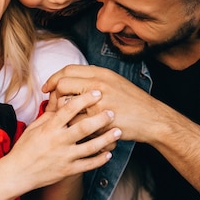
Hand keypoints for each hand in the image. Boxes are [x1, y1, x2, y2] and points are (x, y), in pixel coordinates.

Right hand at [7, 90, 121, 188]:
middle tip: (112, 111)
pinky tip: (109, 153)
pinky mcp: (68, 170)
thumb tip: (61, 97)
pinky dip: (100, 159)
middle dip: (100, 118)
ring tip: (118, 131)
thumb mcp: (35, 126)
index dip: (84, 99)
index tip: (96, 92)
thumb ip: (51, 114)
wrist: (18, 173)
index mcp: (49, 127)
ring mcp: (64, 156)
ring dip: (106, 138)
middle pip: (83, 127)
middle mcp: (58, 141)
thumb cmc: (26, 147)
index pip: (69, 109)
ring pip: (90, 147)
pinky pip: (88, 165)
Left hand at [43, 64, 159, 142]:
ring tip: (64, 119)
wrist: (151, 118)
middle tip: (54, 106)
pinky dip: (73, 126)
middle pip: (62, 85)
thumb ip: (93, 78)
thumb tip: (71, 78)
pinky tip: (76, 129)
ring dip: (62, 113)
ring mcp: (99, 102)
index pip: (67, 70)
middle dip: (54, 96)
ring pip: (66, 105)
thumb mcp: (114, 81)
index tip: (47, 88)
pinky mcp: (101, 120)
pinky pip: (77, 123)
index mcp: (100, 73)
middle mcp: (98, 84)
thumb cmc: (132, 101)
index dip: (53, 79)